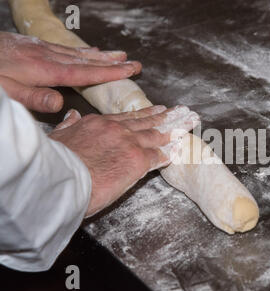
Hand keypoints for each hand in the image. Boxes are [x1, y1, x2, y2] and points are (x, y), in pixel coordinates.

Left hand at [0, 31, 141, 112]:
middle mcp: (47, 57)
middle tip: (132, 62)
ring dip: (100, 55)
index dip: (109, 72)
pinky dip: (81, 51)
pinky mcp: (33, 46)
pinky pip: (64, 48)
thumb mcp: (5, 91)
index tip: (129, 69)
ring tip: (118, 55)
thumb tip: (60, 103)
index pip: (84, 72)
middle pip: (86, 60)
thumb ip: (31, 97)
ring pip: (77, 53)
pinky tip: (86, 51)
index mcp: (45, 70)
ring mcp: (41, 49)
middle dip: (111, 62)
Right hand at [49, 105, 199, 215]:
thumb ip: (69, 126)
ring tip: (190, 123)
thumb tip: (71, 116)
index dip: (147, 114)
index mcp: (99, 124)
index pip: (129, 117)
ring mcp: (129, 144)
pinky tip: (178, 150)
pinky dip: (169, 153)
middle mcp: (117, 130)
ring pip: (158, 135)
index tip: (159, 109)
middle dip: (169, 117)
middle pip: (149, 122)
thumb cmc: (54, 162)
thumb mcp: (58, 137)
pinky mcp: (137, 161)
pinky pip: (158, 156)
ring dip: (176, 130)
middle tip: (183, 112)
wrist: (58, 177)